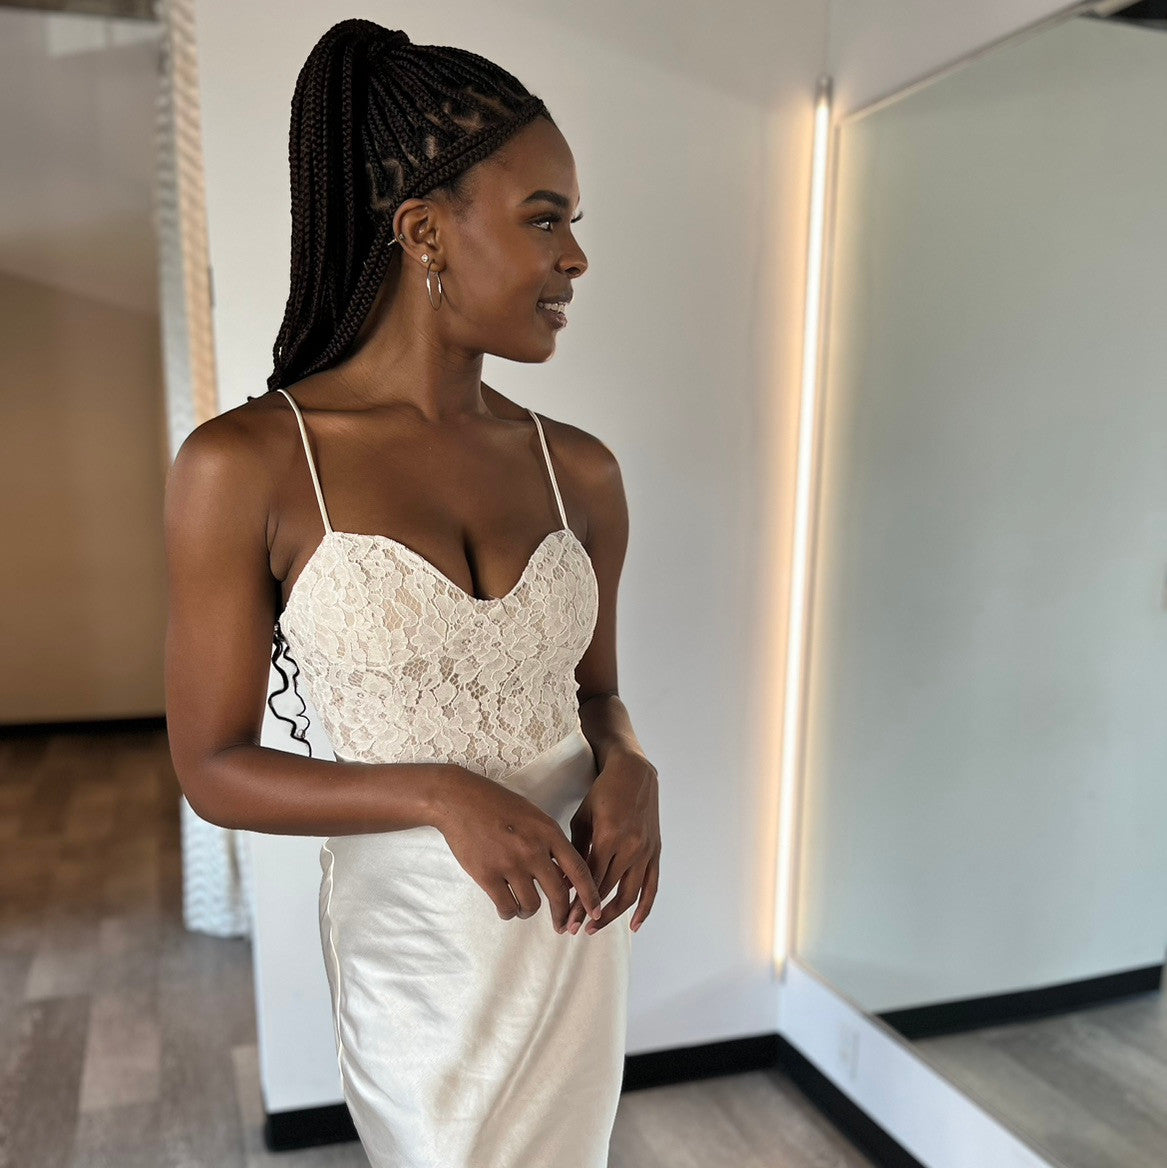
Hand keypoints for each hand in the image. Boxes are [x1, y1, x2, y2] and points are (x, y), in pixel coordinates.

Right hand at [433, 767, 603, 932]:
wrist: (459, 800)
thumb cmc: (497, 804)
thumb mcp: (533, 815)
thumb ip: (549, 842)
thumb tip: (562, 874)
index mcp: (548, 832)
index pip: (579, 870)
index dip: (590, 895)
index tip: (595, 911)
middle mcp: (533, 849)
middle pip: (559, 894)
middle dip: (563, 915)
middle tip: (562, 925)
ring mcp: (510, 864)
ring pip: (531, 905)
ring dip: (529, 911)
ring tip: (523, 907)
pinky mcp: (487, 875)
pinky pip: (506, 907)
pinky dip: (509, 912)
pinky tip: (507, 906)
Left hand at [564, 747, 659, 935]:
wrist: (634, 774)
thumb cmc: (602, 793)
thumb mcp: (583, 818)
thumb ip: (575, 851)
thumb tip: (562, 880)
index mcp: (608, 836)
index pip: (591, 880)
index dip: (578, 903)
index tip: (566, 920)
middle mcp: (630, 847)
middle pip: (608, 890)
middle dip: (590, 913)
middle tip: (575, 930)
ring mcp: (645, 851)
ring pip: (631, 894)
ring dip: (613, 915)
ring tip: (597, 928)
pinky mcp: (655, 852)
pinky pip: (652, 886)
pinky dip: (645, 908)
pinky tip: (634, 926)